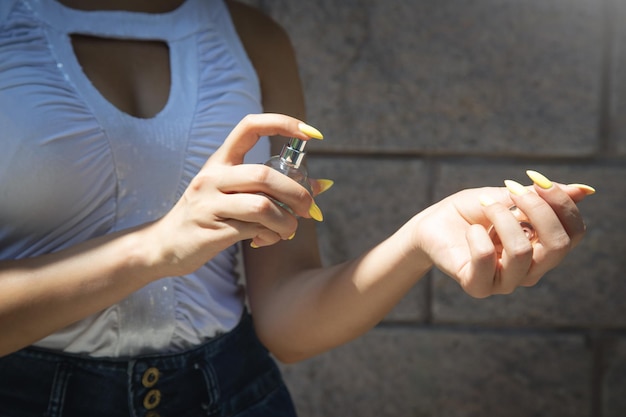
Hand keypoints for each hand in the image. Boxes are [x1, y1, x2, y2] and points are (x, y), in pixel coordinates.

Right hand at [146, 113, 322, 275]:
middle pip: (264, 175)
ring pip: (262, 206)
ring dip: (286, 221)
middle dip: (296, 193)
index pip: (249, 126)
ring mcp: (209, 203)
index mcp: (220, 161)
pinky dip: (270, 235)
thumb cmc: (209, 215)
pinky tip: (268, 239)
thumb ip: (271, 187)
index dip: (283, 123)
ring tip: (289, 229)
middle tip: (309, 208)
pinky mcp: (211, 230)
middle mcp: (212, 177)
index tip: (312, 134)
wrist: (164, 245)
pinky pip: (253, 229)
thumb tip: (322, 186)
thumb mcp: (234, 193)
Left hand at [410, 171, 593, 297]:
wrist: (431, 224)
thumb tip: (584, 190)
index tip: (535, 181)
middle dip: (536, 209)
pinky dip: (479, 236)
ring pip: (523, 252)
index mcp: (543, 249)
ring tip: (485, 206)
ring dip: (502, 218)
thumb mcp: (507, 197)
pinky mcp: (478, 286)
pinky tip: (472, 230)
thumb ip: (541, 197)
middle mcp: (531, 270)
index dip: (562, 204)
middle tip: (510, 190)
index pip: (574, 234)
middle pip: (558, 245)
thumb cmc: (471, 211)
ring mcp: (505, 282)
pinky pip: (487, 260)